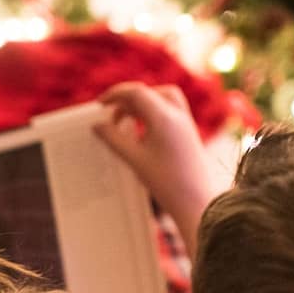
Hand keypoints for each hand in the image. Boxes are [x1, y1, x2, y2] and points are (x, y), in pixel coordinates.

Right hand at [94, 82, 214, 250]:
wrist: (196, 200)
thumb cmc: (166, 182)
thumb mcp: (134, 159)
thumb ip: (113, 139)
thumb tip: (97, 125)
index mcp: (163, 118)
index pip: (136, 92)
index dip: (115, 94)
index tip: (100, 104)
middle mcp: (177, 114)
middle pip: (149, 92)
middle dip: (128, 98)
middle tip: (111, 113)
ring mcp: (185, 122)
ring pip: (161, 98)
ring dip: (141, 104)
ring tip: (125, 122)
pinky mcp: (188, 132)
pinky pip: (169, 109)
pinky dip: (152, 112)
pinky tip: (141, 130)